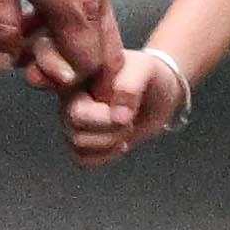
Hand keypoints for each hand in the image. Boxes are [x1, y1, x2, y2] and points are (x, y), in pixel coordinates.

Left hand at [0, 0, 116, 94]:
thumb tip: (3, 62)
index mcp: (77, 2)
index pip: (87, 65)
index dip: (60, 78)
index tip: (29, 68)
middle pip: (103, 49)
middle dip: (73, 67)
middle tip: (34, 61)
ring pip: (93, 23)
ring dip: (63, 38)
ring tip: (23, 29)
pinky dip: (63, 12)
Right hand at [60, 42, 191, 166]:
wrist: (158, 89)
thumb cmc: (148, 73)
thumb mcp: (143, 69)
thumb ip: (130, 85)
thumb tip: (118, 115)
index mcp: (77, 79)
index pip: (76, 111)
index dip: (104, 118)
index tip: (127, 111)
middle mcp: (71, 100)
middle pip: (75, 130)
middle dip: (110, 131)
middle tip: (128, 120)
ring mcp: (76, 121)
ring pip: (78, 147)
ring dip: (109, 143)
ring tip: (126, 128)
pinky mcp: (86, 140)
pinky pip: (83, 160)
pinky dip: (105, 157)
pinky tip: (120, 143)